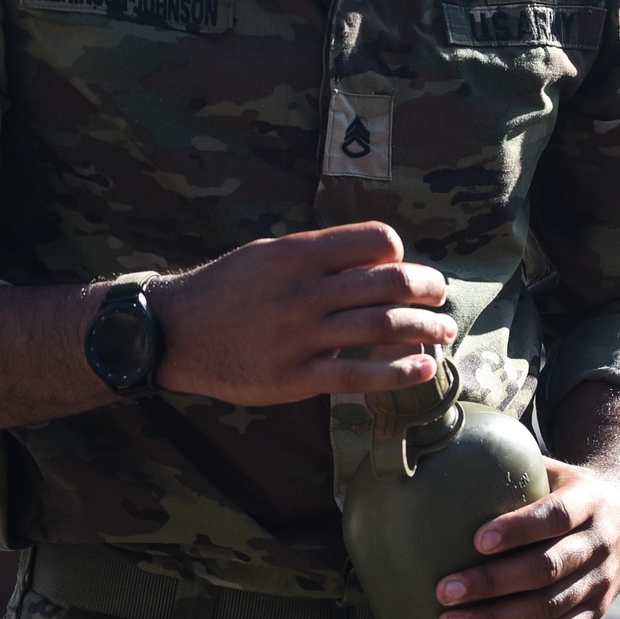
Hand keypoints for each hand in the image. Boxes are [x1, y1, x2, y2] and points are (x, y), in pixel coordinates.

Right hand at [152, 221, 455, 405]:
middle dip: (427, 288)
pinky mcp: (296, 378)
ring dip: (425, 329)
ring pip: (382, 328)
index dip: (398, 252)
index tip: (402, 265)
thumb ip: (316, 254)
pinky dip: (399, 371)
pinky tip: (422, 368)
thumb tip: (372, 258)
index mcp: (299, 254)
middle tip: (440, 295)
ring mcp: (301, 336)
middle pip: (389, 283)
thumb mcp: (267, 254)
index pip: (375, 240)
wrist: (176, 332)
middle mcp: (304, 291)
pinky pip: (359, 375)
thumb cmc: (226, 289)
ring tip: (444, 331)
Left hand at [434, 458, 619, 618]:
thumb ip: (511, 466)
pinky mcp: (598, 610)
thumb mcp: (551, 467)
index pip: (555, 515)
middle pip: (546, 568)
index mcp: (589, 500)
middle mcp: (601, 542)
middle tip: (444, 591)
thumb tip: (447, 455)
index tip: (477, 540)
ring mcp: (603, 581)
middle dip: (492, 583)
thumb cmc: (566, 486)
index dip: (518, 529)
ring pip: (550, 608)